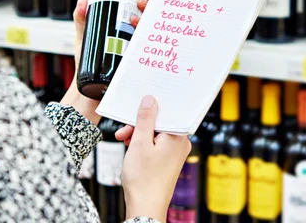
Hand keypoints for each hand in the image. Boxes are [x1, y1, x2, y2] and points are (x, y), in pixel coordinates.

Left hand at [60, 0, 152, 124]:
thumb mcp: (82, 37)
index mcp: (126, 29)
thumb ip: (81, 19)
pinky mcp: (138, 64)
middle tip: (140, 3)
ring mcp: (138, 52)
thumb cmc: (86, 63)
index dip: (149, 0)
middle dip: (151, 8)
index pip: (143, 10)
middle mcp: (135, 39)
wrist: (87, 88)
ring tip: (134, 20)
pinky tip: (146, 38)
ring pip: (152, 34)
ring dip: (148, 23)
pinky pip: (149, 54)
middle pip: (151, 19)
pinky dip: (151, 45)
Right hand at [119, 96, 190, 221]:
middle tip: (124, 130)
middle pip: (159, 122)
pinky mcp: (168, 160)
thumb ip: (145, 119)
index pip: (166, 111)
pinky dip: (143, 144)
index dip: (150, 108)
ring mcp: (175, 152)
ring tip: (124, 141)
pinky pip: (156, 144)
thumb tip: (150, 100)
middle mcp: (180, 142)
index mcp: (178, 135)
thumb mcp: (140, 142)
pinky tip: (131, 148)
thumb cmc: (144, 179)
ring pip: (155, 133)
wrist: (146, 207)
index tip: (136, 107)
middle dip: (140, 124)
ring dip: (139, 134)